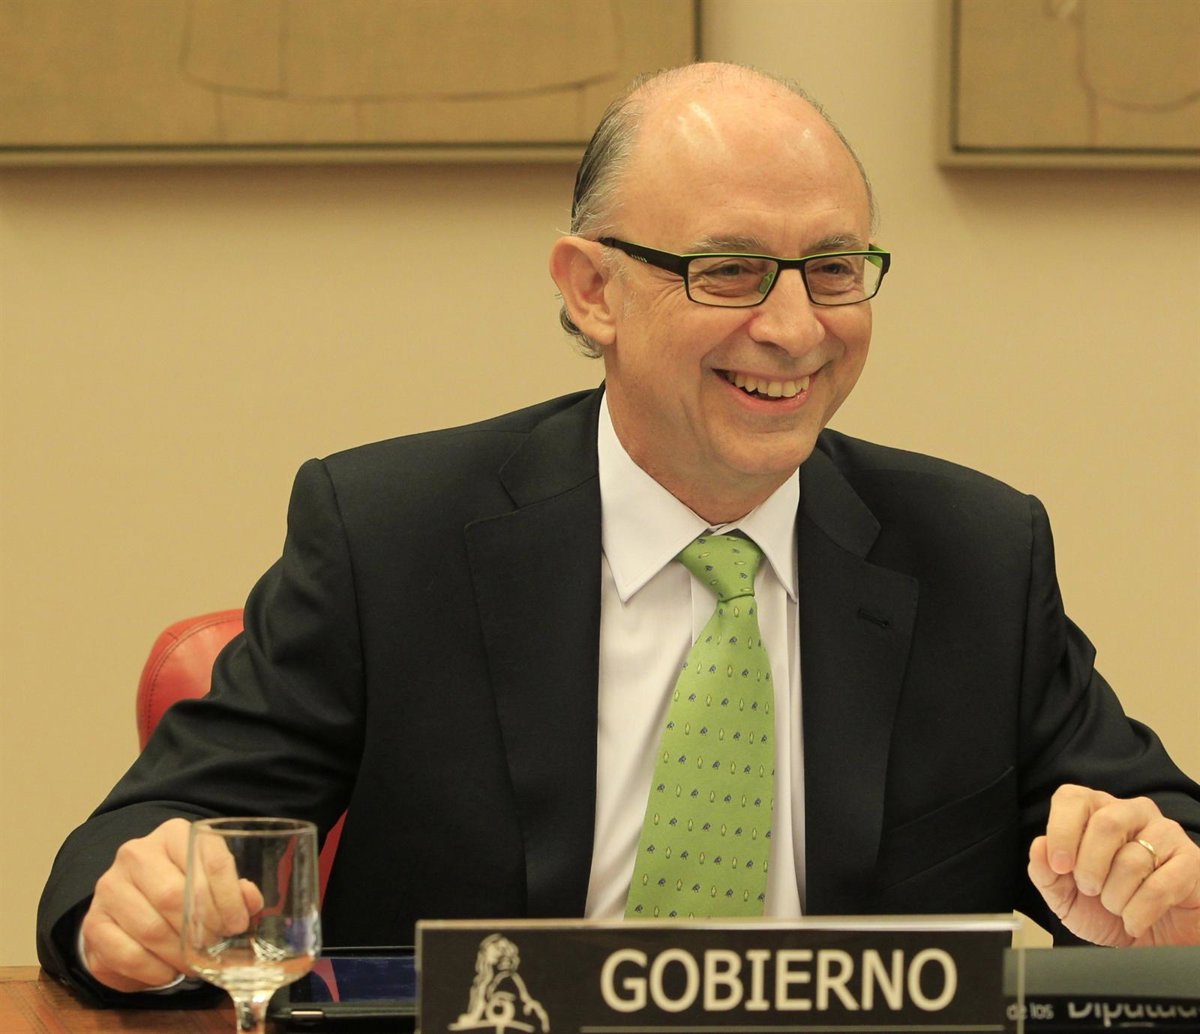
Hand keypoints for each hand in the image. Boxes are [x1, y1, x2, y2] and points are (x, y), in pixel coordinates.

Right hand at [80, 818, 262, 992]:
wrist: (131, 897)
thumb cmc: (182, 885)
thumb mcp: (211, 878)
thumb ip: (236, 889)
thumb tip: (249, 902)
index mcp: (174, 834)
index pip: (208, 858)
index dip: (228, 896)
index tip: (238, 923)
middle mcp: (136, 854)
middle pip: (174, 895)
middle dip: (202, 930)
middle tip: (216, 948)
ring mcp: (110, 887)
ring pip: (150, 928)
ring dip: (179, 954)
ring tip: (195, 964)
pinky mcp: (93, 923)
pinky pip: (126, 955)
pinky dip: (153, 970)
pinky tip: (168, 972)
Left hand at [1028, 784, 1199, 945]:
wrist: (1149, 945)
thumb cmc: (1106, 912)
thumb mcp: (1064, 896)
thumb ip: (1045, 872)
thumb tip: (1039, 846)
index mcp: (1095, 812)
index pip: (1072, 798)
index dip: (1062, 832)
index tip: (1060, 866)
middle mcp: (1131, 813)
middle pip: (1105, 823)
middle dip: (1090, 867)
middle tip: (1090, 889)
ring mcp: (1165, 834)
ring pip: (1132, 859)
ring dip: (1115, 897)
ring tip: (1117, 907)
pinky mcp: (1191, 861)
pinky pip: (1160, 886)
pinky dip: (1139, 912)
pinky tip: (1136, 920)